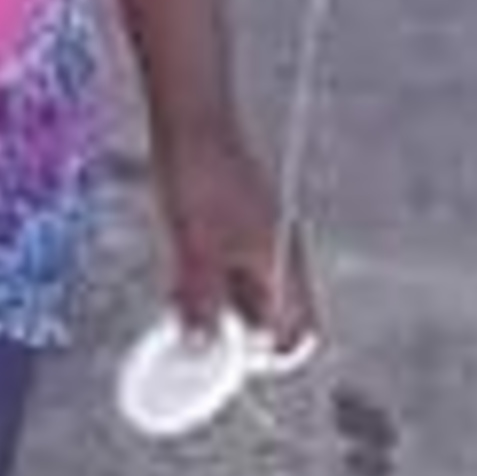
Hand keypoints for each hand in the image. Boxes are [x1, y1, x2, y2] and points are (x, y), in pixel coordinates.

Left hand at [153, 123, 314, 348]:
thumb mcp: (192, 247)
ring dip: (221, 306)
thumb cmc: (198, 177)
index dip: (262, 356)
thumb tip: (201, 349)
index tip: (221, 359)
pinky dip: (213, 278)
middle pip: (273, 316)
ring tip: (181, 301)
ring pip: (250, 290)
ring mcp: (264, 235)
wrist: (192, 117)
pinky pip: (235, 264)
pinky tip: (181, 269)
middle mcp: (281, 253)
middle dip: (236, 333)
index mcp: (281, 264)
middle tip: (193, 334)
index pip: (295, 333)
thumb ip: (200, 300)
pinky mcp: (244, 219)